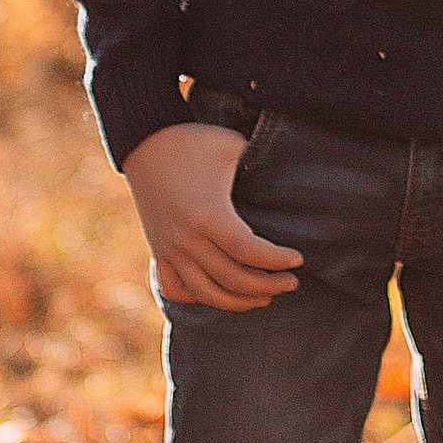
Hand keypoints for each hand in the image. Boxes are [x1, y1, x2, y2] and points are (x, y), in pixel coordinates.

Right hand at [124, 124, 302, 312]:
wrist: (145, 141)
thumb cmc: (194, 141)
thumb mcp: (232, 146)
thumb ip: (259, 163)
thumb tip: (286, 177)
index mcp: (208, 214)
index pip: (249, 252)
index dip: (277, 260)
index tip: (297, 259)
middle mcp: (187, 238)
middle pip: (233, 278)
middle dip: (268, 285)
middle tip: (291, 282)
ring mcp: (170, 248)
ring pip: (207, 293)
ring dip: (239, 301)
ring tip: (265, 296)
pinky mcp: (158, 251)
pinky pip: (175, 289)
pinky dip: (198, 297)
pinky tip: (220, 292)